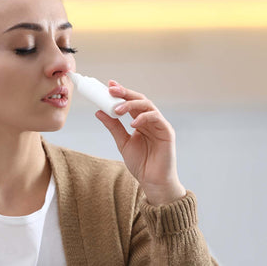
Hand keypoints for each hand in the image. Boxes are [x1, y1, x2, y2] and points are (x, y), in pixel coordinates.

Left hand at [95, 80, 185, 205]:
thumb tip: (99, 111)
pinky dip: (144, 118)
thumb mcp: (122, 142)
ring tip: (117, 109)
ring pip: (148, 105)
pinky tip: (133, 123)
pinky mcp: (167, 132)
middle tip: (111, 89)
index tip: (108, 85)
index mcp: (141, 121)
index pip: (131, 102)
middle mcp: (151, 120)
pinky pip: (156, 118)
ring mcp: (160, 125)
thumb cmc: (141, 163)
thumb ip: (113, 127)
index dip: (121, 92)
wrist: (154, 182)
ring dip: (131, 104)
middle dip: (125, 93)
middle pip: (139, 99)